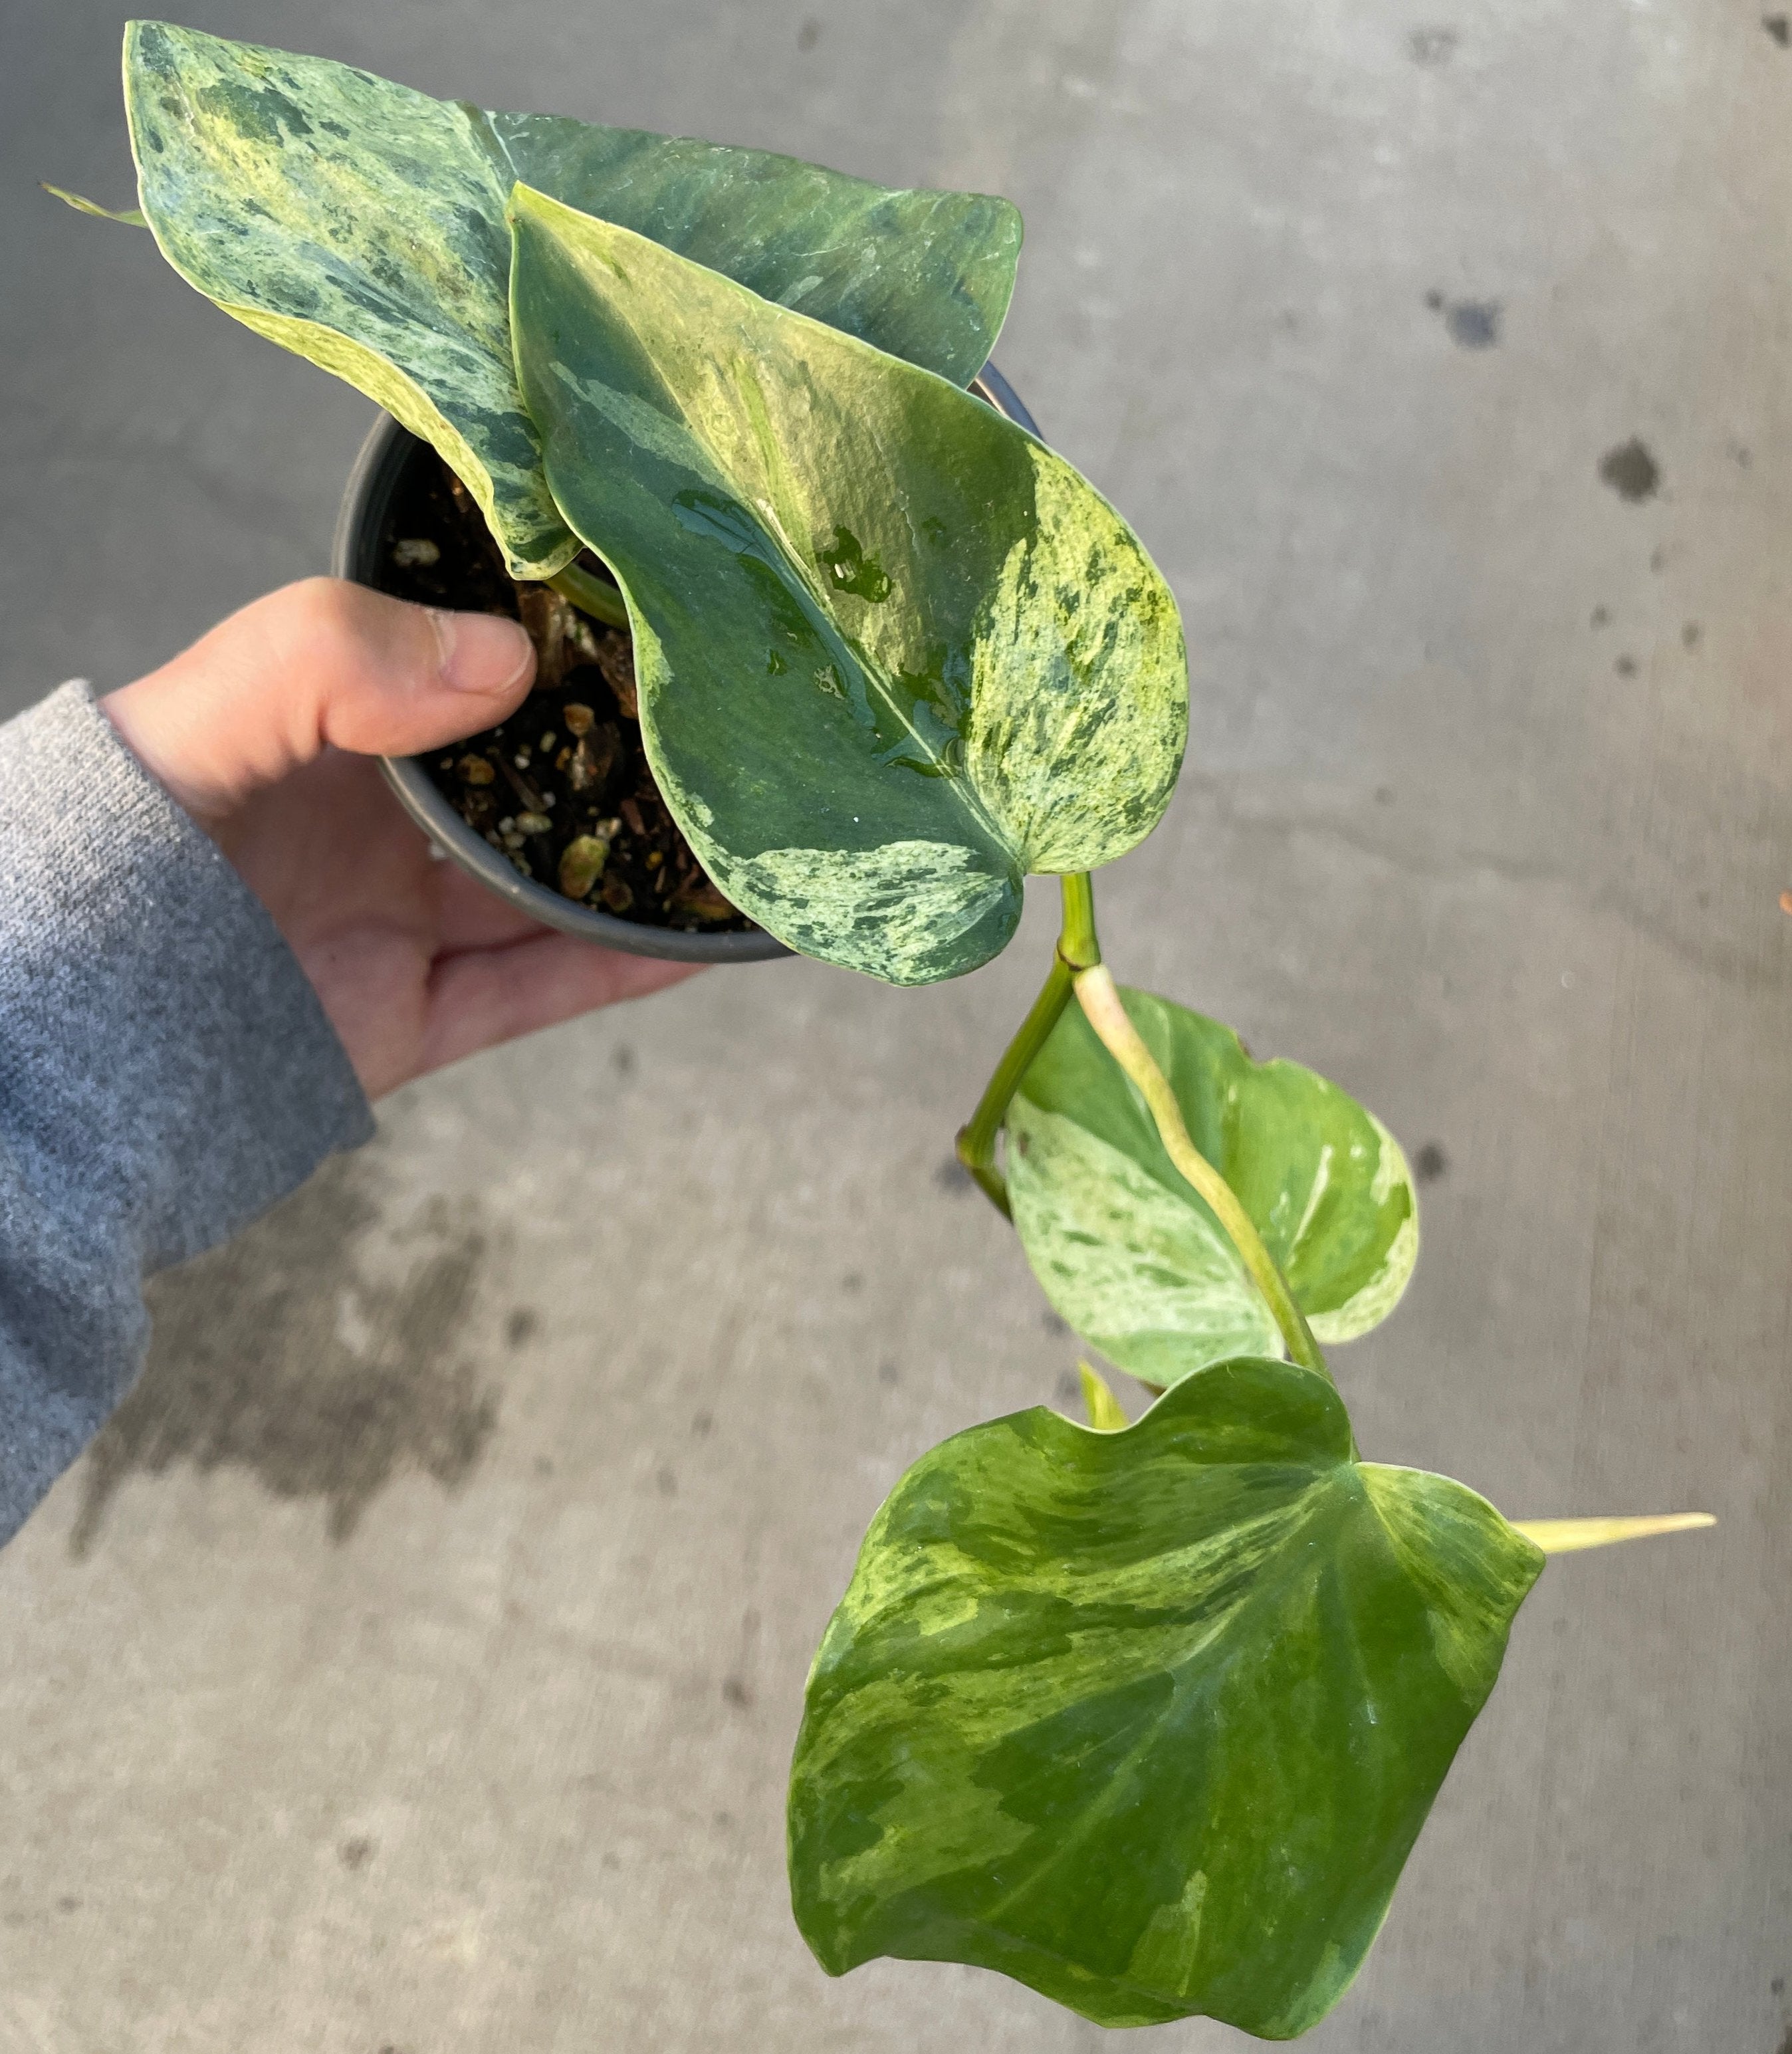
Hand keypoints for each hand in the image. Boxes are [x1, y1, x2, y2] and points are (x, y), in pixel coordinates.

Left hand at [103, 577, 697, 1097]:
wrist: (65, 1037)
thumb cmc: (112, 850)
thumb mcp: (202, 715)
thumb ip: (325, 658)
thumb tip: (503, 662)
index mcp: (329, 728)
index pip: (465, 673)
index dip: (558, 650)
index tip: (655, 625)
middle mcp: (375, 821)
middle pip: (530, 784)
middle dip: (624, 761)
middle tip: (731, 728)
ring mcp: (400, 923)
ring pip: (552, 891)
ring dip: (646, 868)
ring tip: (750, 834)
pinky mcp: (414, 1018)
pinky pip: (538, 988)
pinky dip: (623, 966)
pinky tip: (706, 936)